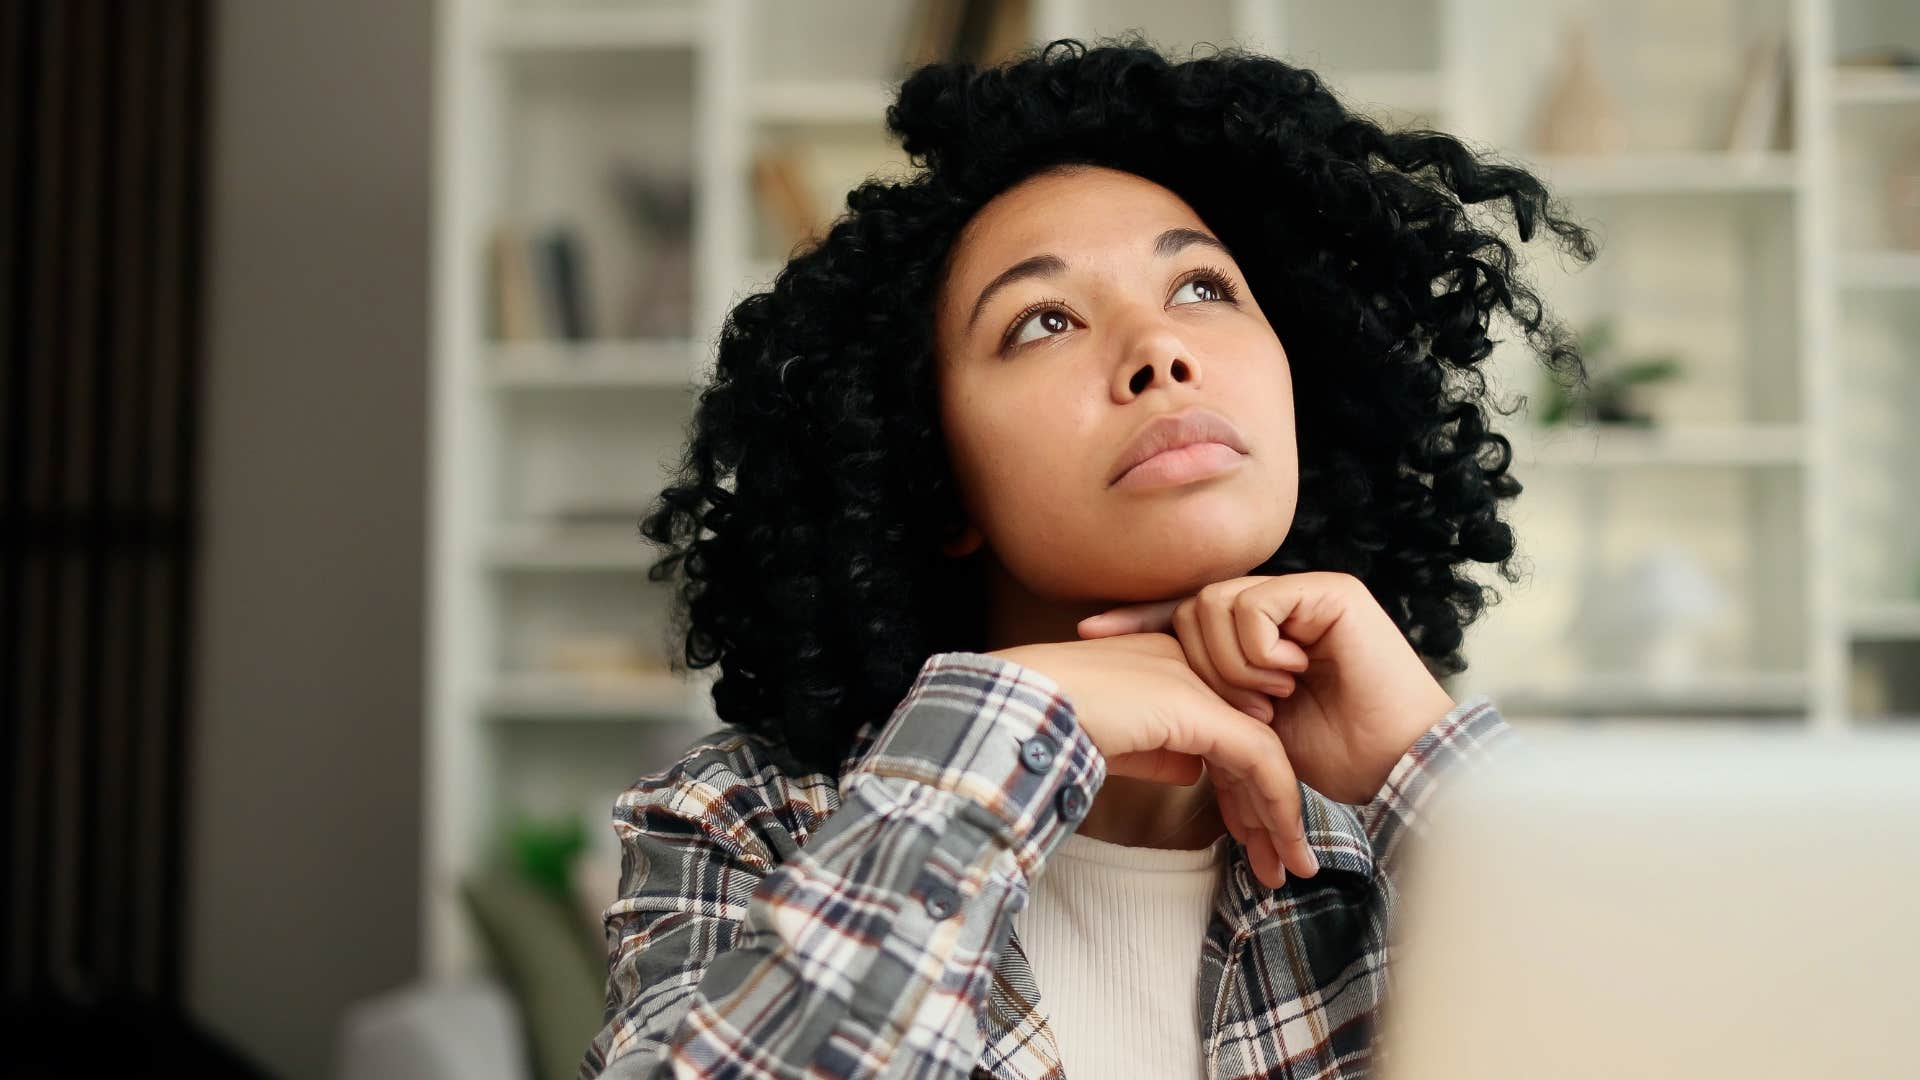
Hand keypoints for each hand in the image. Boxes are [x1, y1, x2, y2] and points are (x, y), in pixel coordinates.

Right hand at [988, 634, 1320, 886]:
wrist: (1022, 707)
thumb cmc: (1048, 724)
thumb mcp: (1114, 739)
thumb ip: (1156, 750)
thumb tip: (1192, 768)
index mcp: (1169, 665)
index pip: (1224, 728)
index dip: (1241, 787)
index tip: (1251, 837)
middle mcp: (1193, 666)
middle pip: (1248, 742)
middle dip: (1269, 808)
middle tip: (1284, 862)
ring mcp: (1198, 682)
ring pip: (1263, 752)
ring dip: (1281, 815)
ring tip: (1290, 867)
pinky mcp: (1200, 707)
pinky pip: (1258, 758)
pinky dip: (1277, 803)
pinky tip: (1282, 841)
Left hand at [1077, 572, 1454, 806]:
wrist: (1392, 764)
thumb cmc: (1330, 756)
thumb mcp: (1244, 727)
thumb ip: (1202, 698)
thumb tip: (1142, 690)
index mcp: (1255, 636)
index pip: (1182, 613)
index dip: (1138, 620)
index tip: (1091, 633)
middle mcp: (1277, 606)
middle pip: (1192, 608)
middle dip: (1203, 666)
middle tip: (1245, 710)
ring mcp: (1302, 595)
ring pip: (1216, 604)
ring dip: (1232, 665)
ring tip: (1271, 698)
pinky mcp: (1327, 592)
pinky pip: (1255, 606)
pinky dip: (1260, 650)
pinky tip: (1291, 675)